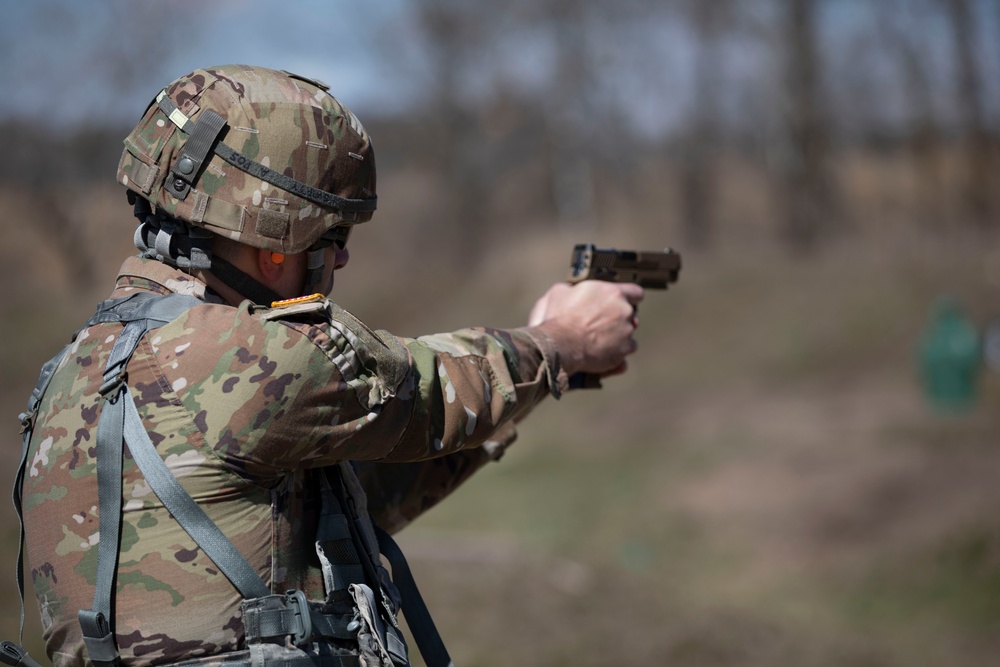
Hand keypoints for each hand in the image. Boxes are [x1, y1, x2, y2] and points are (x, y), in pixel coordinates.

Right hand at [528, 281, 643, 376]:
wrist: (559, 346)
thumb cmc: (558, 318)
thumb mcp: (559, 292)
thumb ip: (573, 289)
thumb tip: (572, 291)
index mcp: (612, 293)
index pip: (635, 292)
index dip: (630, 298)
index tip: (624, 302)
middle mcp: (624, 311)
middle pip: (630, 314)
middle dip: (618, 318)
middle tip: (600, 324)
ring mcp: (626, 332)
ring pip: (627, 334)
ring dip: (617, 336)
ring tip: (598, 341)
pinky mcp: (623, 351)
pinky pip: (625, 352)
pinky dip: (616, 353)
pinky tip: (602, 354)